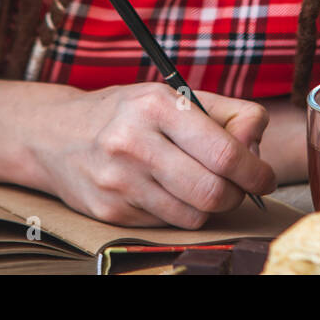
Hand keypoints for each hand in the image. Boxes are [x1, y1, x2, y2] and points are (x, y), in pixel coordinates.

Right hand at [25, 81, 277, 228]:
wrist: (53, 134)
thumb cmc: (126, 113)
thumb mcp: (172, 96)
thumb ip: (226, 113)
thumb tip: (257, 146)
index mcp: (156, 105)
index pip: (224, 152)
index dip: (256, 171)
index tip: (265, 176)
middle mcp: (133, 142)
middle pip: (213, 191)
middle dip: (237, 194)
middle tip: (239, 187)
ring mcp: (118, 181)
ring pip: (193, 215)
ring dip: (210, 207)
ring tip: (202, 187)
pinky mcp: (110, 211)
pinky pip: (167, 224)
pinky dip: (179, 213)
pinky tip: (168, 193)